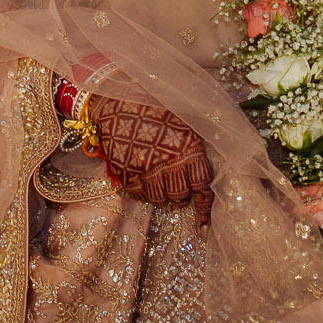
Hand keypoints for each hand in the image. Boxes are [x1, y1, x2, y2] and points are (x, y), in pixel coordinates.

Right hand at [90, 96, 212, 223]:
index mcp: (189, 148)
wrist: (117, 97)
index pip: (202, 187)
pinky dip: (142, 192)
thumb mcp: (184, 120)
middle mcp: (169, 161)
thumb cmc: (155, 105)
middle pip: (180, 196)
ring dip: (162, 196)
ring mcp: (145, 167)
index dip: (205, 208)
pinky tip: (142, 180)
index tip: (204, 226)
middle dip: (180, 196)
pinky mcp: (125, 170)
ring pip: (159, 199)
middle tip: (177, 188)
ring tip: (159, 181)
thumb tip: (205, 174)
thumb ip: (195, 146)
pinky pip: (137, 194)